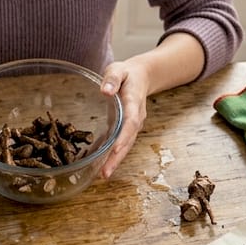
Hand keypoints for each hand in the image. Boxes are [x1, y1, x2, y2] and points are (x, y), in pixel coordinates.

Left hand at [98, 61, 150, 178]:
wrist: (142, 76)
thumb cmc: (127, 73)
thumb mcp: (118, 69)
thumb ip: (112, 79)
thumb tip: (105, 91)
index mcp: (133, 102)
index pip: (130, 122)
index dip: (123, 136)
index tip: (115, 149)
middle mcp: (136, 117)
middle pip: (128, 140)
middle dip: (117, 157)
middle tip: (105, 173)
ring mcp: (133, 124)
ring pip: (126, 145)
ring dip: (116, 160)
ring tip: (104, 174)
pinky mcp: (128, 128)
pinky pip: (122, 143)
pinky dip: (114, 155)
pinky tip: (104, 166)